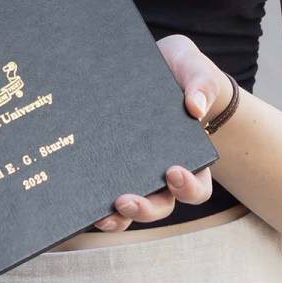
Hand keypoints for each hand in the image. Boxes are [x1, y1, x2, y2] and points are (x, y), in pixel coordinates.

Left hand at [91, 34, 232, 230]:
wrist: (159, 66)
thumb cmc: (184, 72)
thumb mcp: (196, 70)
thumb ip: (200, 84)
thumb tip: (195, 107)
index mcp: (192, 157)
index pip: (196, 187)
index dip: (188, 188)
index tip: (173, 173)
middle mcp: (164, 172)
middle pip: (161, 205)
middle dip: (145, 208)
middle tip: (125, 200)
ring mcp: (136, 170)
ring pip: (131, 208)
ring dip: (118, 217)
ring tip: (101, 214)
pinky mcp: (112, 162)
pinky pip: (105, 189)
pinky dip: (96, 201)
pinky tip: (81, 198)